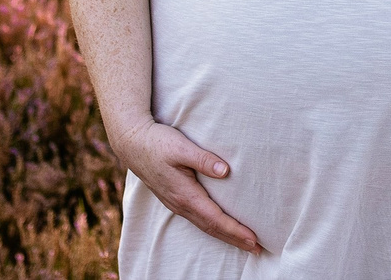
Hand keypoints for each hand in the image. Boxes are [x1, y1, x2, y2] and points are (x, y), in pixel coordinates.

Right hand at [121, 119, 260, 253]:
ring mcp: (176, 203)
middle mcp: (181, 204)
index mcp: (185, 194)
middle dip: (235, 239)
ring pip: (204, 225)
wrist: (132, 143)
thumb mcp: (181, 147)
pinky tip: (220, 227)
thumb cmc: (158, 143)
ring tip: (244, 241)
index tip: (253, 239)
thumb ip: (203, 159)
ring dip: (225, 235)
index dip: (235, 230)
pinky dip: (213, 227)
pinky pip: (197, 219)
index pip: (215, 219)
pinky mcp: (174, 199)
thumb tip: (225, 171)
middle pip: (212, 228)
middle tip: (257, 248)